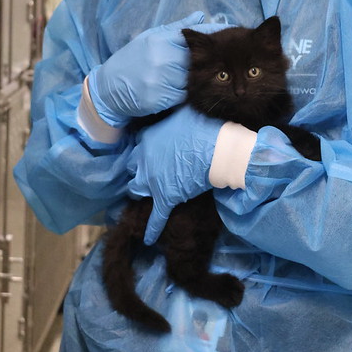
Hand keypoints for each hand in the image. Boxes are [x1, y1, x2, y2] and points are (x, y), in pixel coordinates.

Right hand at [87, 13, 226, 126]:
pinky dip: (184, 93)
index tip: (222, 44)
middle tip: (216, 63)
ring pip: (191, 80)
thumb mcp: (150, 38)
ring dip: (194, 80)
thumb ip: (177, 29)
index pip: (194, 41)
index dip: (209, 44)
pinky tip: (180, 89)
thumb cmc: (132, 60)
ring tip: (194, 77)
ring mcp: (159, 81)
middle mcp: (160, 60)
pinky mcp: (158, 100)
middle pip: (196, 62)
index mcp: (159, 41)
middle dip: (205, 63)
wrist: (108, 88)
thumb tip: (201, 17)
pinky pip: (182, 96)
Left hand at [126, 105, 222, 243]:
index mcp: (147, 138)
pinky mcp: (165, 198)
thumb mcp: (182, 114)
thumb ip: (172, 118)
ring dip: (140, 191)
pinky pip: (155, 218)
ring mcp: (152, 181)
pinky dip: (151, 229)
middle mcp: (143, 160)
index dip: (143, 149)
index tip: (147, 149)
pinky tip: (147, 239)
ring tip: (142, 195)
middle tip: (145, 171)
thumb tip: (176, 113)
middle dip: (137, 169)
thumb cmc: (203, 126)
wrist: (218, 148)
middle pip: (133, 167)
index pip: (137, 144)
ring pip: (137, 189)